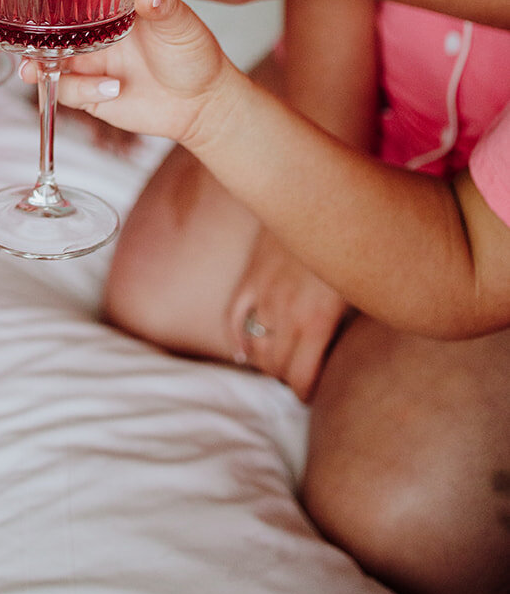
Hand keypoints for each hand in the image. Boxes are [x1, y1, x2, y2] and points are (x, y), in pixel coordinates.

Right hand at [19, 0, 237, 147]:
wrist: (202, 104)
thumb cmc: (194, 55)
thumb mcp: (182, 25)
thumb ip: (164, 6)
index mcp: (109, 6)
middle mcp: (92, 32)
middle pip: (47, 28)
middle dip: (26, 32)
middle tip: (10, 36)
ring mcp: (89, 62)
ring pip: (47, 61)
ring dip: (36, 64)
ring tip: (33, 69)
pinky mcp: (90, 93)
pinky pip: (68, 90)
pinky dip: (81, 89)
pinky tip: (111, 88)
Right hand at [228, 226, 346, 401]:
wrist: (321, 197)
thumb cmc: (354, 246)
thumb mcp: (361, 291)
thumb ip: (348, 325)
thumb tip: (348, 353)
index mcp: (315, 321)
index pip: (301, 377)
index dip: (305, 393)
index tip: (312, 395)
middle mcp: (284, 312)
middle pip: (277, 366)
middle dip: (288, 379)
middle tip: (300, 380)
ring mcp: (262, 294)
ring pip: (255, 349)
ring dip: (267, 363)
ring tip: (281, 366)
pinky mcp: (250, 276)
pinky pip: (233, 318)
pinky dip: (237, 340)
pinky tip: (244, 353)